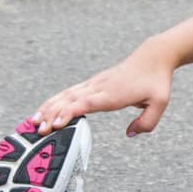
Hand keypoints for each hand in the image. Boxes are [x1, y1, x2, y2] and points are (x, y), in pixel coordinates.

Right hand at [31, 41, 174, 137]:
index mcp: (113, 94)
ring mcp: (94, 84)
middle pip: (70, 100)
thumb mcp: (160, 103)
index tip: (55, 124)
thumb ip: (147, 122)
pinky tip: (45, 110)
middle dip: (52, 115)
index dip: (70, 113)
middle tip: (37, 130)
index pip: (87, 103)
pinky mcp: (93, 84)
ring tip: (32, 121)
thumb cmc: (156, 81)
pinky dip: (55, 101)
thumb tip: (129, 134)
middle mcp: (100, 87)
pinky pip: (70, 93)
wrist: (153, 57)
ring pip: (66, 95)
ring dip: (48, 107)